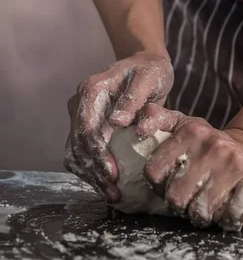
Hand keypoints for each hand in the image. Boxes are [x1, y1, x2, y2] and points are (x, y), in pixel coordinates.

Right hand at [63, 52, 173, 200]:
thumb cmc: (150, 70)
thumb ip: (133, 99)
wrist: (145, 65)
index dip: (98, 154)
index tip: (114, 174)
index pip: (87, 127)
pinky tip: (107, 184)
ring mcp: (81, 114)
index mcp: (92, 89)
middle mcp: (80, 102)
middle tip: (113, 193)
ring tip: (111, 194)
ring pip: (75, 152)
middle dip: (94, 171)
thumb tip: (116, 123)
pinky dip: (91, 170)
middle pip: (78, 144)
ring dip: (90, 175)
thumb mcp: (148, 78)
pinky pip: (81, 152)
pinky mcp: (87, 126)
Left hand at [135, 104, 242, 230]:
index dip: (157, 186)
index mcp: (190, 131)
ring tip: (204, 206)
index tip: (166, 185)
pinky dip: (225, 220)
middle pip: (176, 197)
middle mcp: (213, 144)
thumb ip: (155, 117)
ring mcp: (235, 162)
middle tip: (187, 199)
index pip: (154, 172)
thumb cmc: (207, 143)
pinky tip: (225, 210)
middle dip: (178, 205)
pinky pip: (230, 216)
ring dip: (201, 215)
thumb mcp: (182, 124)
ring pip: (201, 211)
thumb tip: (134, 125)